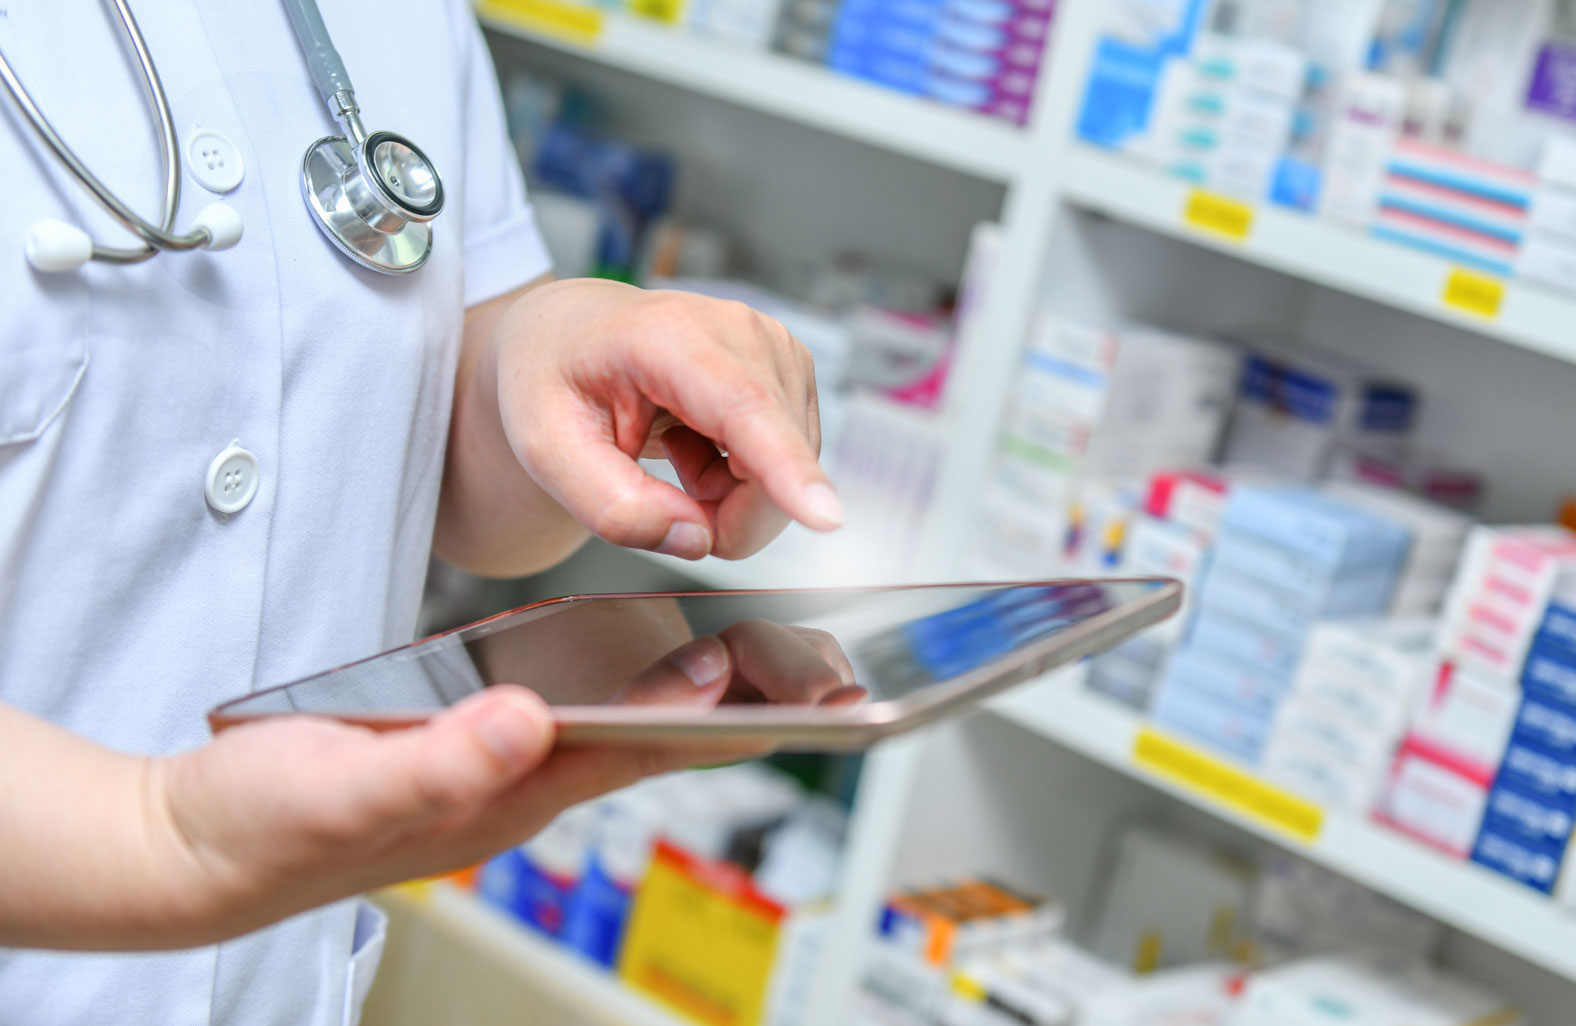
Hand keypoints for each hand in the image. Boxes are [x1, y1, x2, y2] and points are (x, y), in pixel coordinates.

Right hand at [150, 623, 858, 945]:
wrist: (188, 848)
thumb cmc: (263, 825)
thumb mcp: (344, 785)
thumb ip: (436, 762)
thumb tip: (522, 721)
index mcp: (504, 794)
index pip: (641, 749)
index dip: (722, 718)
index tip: (801, 692)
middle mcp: (512, 785)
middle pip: (643, 737)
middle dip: (726, 702)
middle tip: (806, 659)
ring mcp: (485, 770)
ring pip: (604, 726)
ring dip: (674, 693)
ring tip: (745, 651)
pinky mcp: (452, 750)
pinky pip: (551, 714)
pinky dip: (601, 685)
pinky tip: (616, 661)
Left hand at [492, 278, 842, 561]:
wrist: (572, 333)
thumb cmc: (555, 378)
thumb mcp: (545, 451)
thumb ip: (612, 507)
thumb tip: (695, 540)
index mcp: (667, 337)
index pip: (742, 407)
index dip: (785, 467)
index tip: (826, 518)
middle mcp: (738, 331)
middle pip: (774, 459)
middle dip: (729, 516)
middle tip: (658, 503)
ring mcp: (775, 347)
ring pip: (790, 468)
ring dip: (734, 495)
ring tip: (674, 457)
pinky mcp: (791, 369)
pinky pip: (792, 459)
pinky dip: (747, 477)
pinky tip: (701, 448)